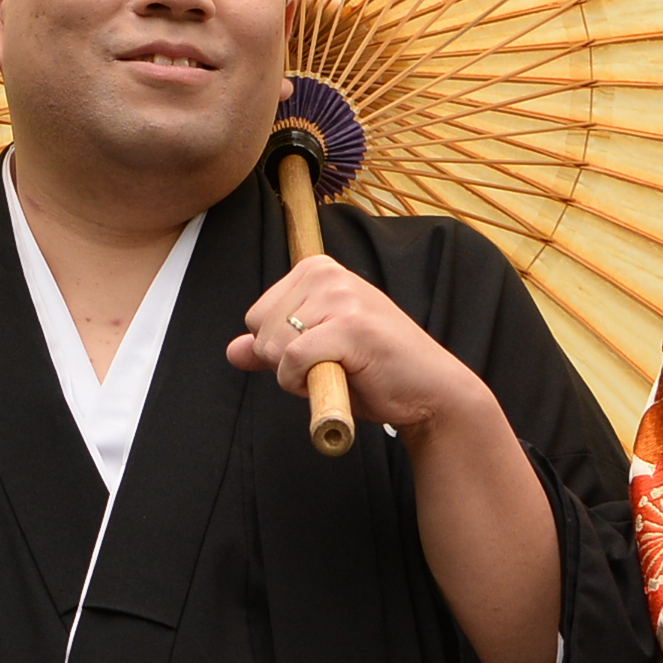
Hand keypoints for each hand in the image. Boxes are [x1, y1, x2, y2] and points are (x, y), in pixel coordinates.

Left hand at [227, 258, 490, 437]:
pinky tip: (341, 380)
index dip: (280, 347)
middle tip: (335, 363)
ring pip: (274, 346)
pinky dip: (305, 384)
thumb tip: (233, 350)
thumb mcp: (316, 353)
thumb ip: (273, 349)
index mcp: (317, 270)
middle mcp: (328, 274)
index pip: (257, 315)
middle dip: (286, 361)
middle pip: (260, 330)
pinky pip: (292, 361)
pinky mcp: (350, 327)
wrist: (429, 392)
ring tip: (343, 370)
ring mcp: (341, 298)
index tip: (321, 350)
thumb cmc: (374, 371)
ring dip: (300, 375)